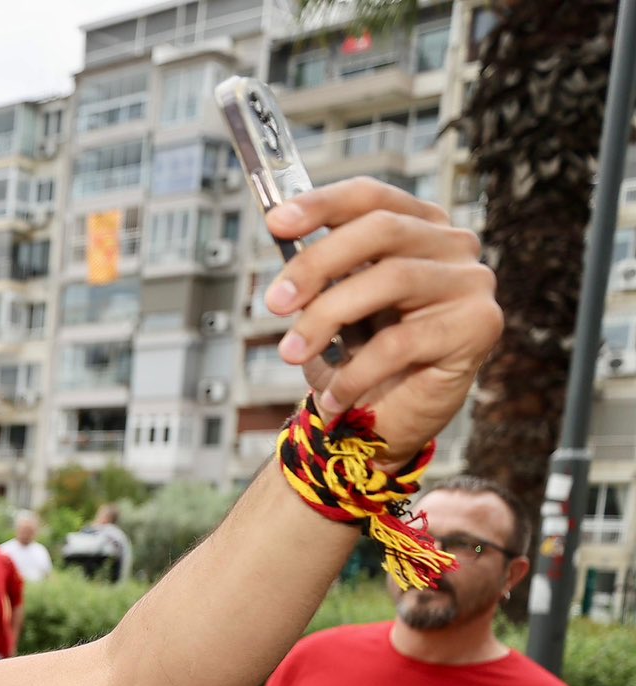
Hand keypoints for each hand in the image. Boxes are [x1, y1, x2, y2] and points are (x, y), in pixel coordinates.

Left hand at [263, 177, 500, 456]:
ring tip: (292, 352)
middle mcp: (453, 245)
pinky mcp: (479, 327)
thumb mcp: (333, 303)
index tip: (276, 221)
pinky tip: (331, 395)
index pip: (371, 197)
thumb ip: (320, 269)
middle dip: (318, 263)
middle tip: (275, 302)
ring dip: (328, 316)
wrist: (389, 419)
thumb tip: (283, 238)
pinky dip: (355, 373)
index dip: (323, 203)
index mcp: (417, 226)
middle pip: (382, 230)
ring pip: (392, 279)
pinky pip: (402, 342)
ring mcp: (471, 283)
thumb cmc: (361, 353)